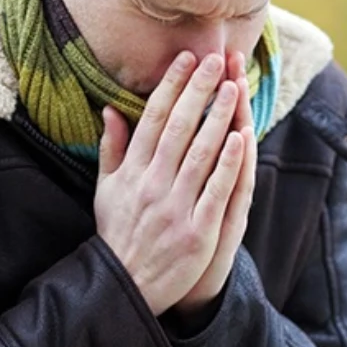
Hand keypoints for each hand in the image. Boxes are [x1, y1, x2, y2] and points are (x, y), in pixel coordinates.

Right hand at [94, 51, 244, 315]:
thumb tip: (109, 109)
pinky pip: (216, 191)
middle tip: (214, 60)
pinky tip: (240, 137)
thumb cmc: (118, 232)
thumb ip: (111, 148)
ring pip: (200, 153)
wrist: (124, 286)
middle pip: (179, 128)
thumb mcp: (106, 189)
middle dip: (197, 91)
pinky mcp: (197, 231)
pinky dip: (228, 163)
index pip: (153, 120)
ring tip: (232, 87)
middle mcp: (152, 185)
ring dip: (218, 117)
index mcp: (131, 172)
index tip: (185, 59)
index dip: (170, 87)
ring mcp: (175, 208)